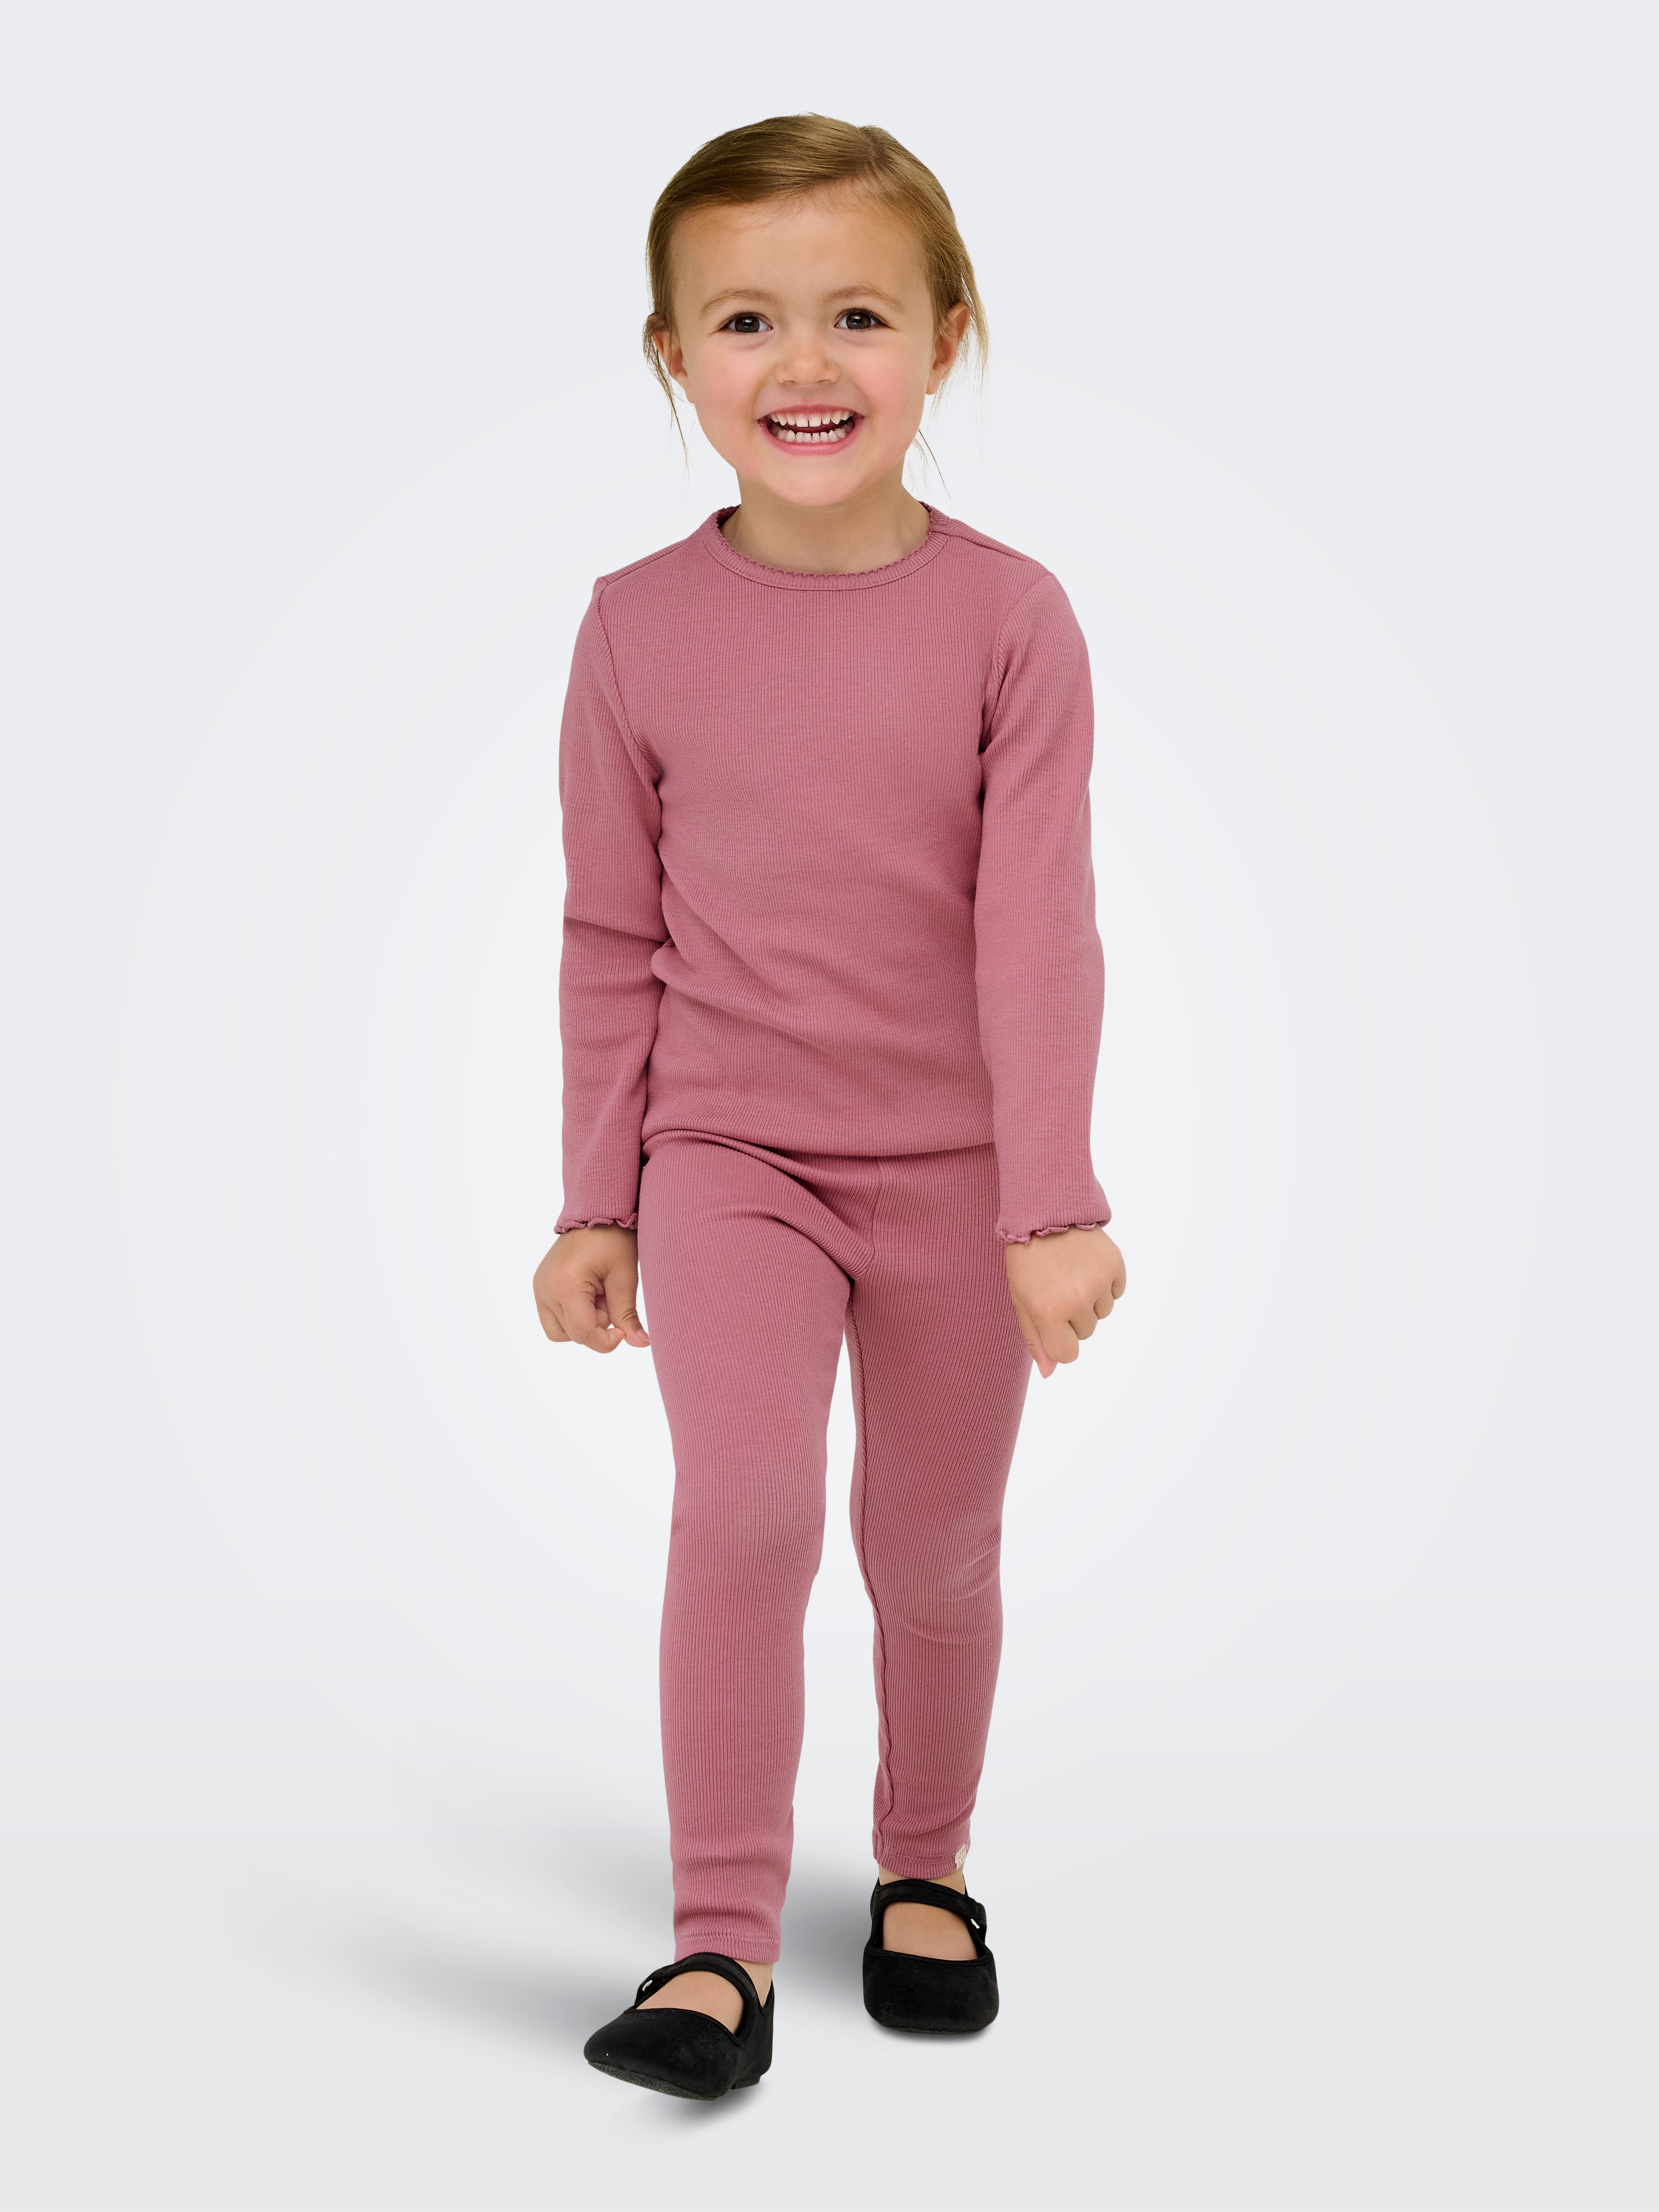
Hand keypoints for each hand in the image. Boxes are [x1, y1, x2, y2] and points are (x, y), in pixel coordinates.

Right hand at [532, 1226, 650, 1351]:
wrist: (596, 1213)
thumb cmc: (613, 1240)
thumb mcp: (624, 1278)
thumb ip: (627, 1314)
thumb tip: (640, 1343)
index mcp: (565, 1286)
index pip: (583, 1334)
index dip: (607, 1341)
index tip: (623, 1331)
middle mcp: (545, 1289)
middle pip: (572, 1335)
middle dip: (596, 1326)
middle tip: (609, 1297)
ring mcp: (539, 1288)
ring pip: (559, 1332)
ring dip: (582, 1323)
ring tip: (597, 1296)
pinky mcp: (540, 1286)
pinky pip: (553, 1318)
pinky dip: (572, 1315)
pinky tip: (587, 1295)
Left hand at [1004, 1225, 1125, 1378]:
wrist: (1045, 1211)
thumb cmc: (1027, 1259)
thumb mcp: (1021, 1299)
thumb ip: (1035, 1338)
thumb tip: (1050, 1373)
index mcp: (1049, 1312)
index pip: (1069, 1354)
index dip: (1060, 1340)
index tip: (1052, 1321)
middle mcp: (1077, 1300)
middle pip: (1086, 1333)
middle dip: (1072, 1316)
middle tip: (1057, 1286)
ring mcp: (1099, 1281)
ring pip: (1102, 1313)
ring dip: (1090, 1299)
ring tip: (1071, 1273)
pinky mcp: (1115, 1265)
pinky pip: (1117, 1291)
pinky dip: (1106, 1283)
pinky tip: (1087, 1264)